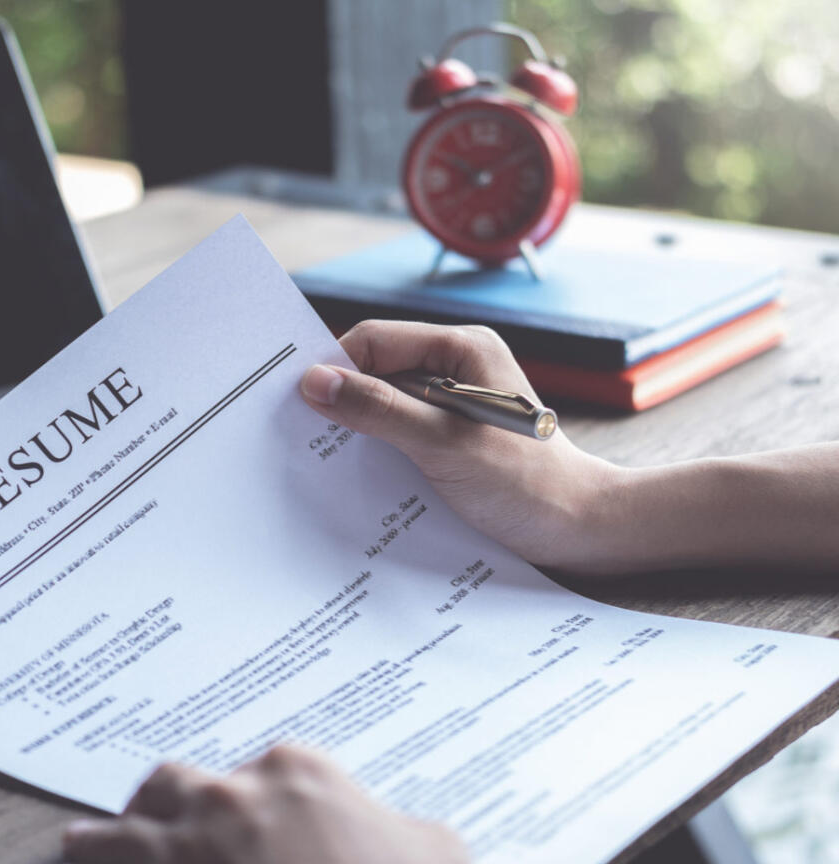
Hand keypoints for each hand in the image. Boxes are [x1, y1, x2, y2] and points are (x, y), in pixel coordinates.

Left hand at [61, 744, 467, 863]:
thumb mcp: (434, 848)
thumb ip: (404, 826)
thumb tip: (407, 834)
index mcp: (299, 774)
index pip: (257, 769)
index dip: (246, 799)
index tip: (242, 820)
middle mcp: (236, 798)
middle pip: (176, 785)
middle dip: (168, 804)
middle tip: (161, 823)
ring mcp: (191, 846)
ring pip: (129, 825)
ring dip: (109, 837)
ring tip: (83, 845)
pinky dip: (93, 863)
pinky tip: (80, 858)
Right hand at [300, 320, 621, 572]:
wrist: (577, 530)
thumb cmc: (525, 484)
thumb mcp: (444, 445)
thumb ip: (381, 410)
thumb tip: (315, 382)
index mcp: (463, 347)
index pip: (375, 340)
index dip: (336, 368)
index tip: (302, 407)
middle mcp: (457, 364)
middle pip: (376, 368)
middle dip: (345, 401)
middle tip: (312, 438)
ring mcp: (454, 399)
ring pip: (384, 401)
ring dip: (362, 429)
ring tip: (339, 462)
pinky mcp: (450, 431)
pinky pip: (399, 428)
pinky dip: (380, 448)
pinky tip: (369, 475)